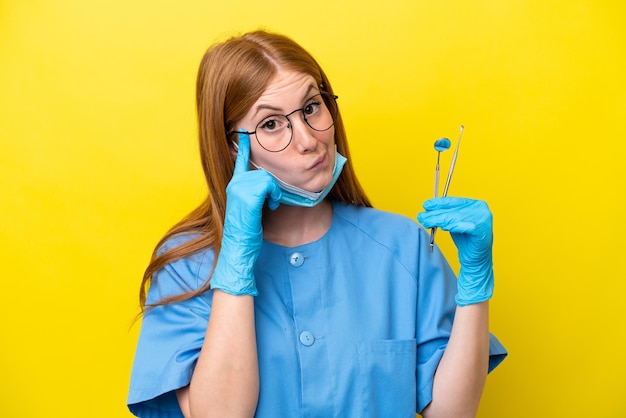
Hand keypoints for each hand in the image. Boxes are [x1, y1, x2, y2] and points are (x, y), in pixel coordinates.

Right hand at [210, 133, 281, 295]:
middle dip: (272, 186)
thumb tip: (268, 183)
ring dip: (275, 193)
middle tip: (271, 202)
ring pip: (267, 178)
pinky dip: (274, 196)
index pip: (239, 159)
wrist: (239, 248)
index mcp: (234, 184)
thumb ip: (255, 192)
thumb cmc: (248, 231)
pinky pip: (268, 185)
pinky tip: (270, 207)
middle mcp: (234, 183)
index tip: (242, 130)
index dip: (243, 145)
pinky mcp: (246, 196)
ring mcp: (238, 189)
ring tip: (270, 205)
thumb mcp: (251, 207)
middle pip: (262, 171)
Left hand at [417, 197, 493, 305]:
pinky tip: (444, 227)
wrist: (476, 260)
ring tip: (427, 222)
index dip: (439, 202)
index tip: (426, 205)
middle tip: (421, 216)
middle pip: (453, 209)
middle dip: (435, 213)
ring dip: (439, 220)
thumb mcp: (454, 223)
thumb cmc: (466, 240)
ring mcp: (484, 220)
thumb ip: (445, 214)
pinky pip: (465, 227)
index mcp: (476, 204)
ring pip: (456, 218)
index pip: (454, 200)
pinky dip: (454, 226)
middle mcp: (481, 210)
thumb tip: (427, 208)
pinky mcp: (483, 231)